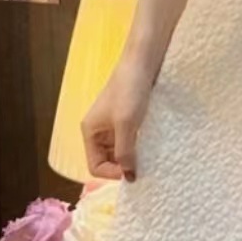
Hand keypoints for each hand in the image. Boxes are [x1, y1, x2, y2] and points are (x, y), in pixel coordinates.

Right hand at [80, 59, 154, 181]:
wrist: (142, 63)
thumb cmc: (130, 91)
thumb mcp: (126, 124)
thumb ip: (125, 152)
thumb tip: (129, 177)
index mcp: (90, 132)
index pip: (94, 166)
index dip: (112, 173)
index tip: (132, 172)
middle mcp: (99, 130)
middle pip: (106, 160)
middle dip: (122, 167)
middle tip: (143, 169)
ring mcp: (113, 124)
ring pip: (119, 150)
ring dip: (131, 157)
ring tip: (148, 159)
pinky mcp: (128, 117)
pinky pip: (129, 139)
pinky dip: (138, 146)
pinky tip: (150, 146)